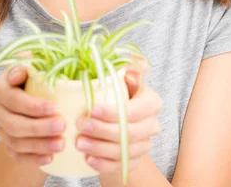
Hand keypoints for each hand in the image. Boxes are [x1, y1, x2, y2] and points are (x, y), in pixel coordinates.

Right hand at [0, 62, 66, 167]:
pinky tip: (51, 158)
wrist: (35, 94)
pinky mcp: (9, 145)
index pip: (12, 99)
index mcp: (0, 87)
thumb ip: (29, 63)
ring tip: (61, 144)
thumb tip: (19, 72)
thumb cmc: (38, 74)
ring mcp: (1, 129)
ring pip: (16, 142)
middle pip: (13, 123)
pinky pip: (18, 157)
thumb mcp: (35, 63)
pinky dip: (34, 159)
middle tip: (62, 125)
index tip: (54, 107)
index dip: (32, 106)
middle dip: (38, 127)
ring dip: (39, 145)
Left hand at [75, 57, 162, 175]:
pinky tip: (88, 159)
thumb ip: (127, 66)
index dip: (114, 112)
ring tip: (79, 143)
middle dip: (103, 130)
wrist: (117, 119)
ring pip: (124, 151)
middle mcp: (152, 124)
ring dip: (100, 148)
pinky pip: (121, 167)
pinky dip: (104, 165)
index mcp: (151, 102)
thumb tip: (134, 63)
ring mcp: (145, 145)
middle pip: (130, 133)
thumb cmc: (116, 92)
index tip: (91, 109)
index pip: (135, 111)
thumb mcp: (121, 77)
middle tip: (80, 125)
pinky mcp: (135, 161)